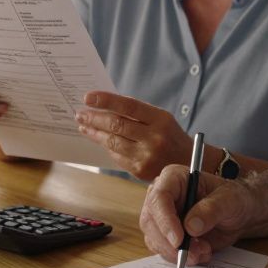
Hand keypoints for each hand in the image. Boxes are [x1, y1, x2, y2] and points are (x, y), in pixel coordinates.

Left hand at [75, 92, 192, 180]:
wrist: (187, 163)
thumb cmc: (170, 136)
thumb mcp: (161, 119)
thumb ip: (137, 113)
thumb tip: (104, 106)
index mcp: (160, 119)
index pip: (128, 106)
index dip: (106, 100)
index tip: (88, 97)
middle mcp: (154, 138)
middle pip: (117, 125)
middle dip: (94, 118)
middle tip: (80, 113)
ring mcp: (146, 156)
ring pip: (112, 142)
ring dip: (94, 133)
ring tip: (84, 126)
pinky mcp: (139, 170)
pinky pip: (116, 156)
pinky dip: (106, 146)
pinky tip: (98, 140)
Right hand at [139, 164, 256, 264]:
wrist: (238, 214)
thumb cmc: (233, 199)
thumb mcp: (229, 200)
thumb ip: (211, 210)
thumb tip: (190, 226)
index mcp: (174, 178)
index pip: (159, 197)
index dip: (165, 220)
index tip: (179, 240)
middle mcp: (162, 197)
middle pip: (150, 222)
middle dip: (171, 243)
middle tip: (195, 253)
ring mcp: (161, 217)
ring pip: (155, 240)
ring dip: (178, 253)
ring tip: (204, 250)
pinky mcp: (166, 236)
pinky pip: (164, 251)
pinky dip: (182, 258)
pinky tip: (202, 252)